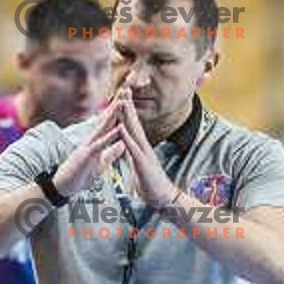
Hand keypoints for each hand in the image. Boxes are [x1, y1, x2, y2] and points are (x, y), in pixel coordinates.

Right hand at [53, 94, 125, 197]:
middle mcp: (92, 141)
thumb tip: (122, 145)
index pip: (110, 125)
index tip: (129, 100)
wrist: (63, 188)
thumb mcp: (100, 166)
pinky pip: (99, 144)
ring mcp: (88, 147)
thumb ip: (110, 155)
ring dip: (113, 115)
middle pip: (106, 121)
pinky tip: (118, 129)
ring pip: (103, 128)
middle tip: (126, 91)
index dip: (119, 113)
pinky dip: (110, 136)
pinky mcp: (85, 155)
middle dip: (116, 106)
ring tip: (124, 103)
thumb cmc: (80, 177)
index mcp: (97, 143)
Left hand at [117, 88, 177, 207]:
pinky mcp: (142, 163)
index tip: (121, 94)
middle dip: (128, 104)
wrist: (162, 197)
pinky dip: (126, 136)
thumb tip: (124, 143)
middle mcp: (143, 146)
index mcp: (140, 146)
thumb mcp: (136, 163)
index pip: (132, 124)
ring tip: (122, 99)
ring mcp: (143, 153)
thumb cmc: (149, 182)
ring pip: (134, 130)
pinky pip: (133, 147)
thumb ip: (130, 152)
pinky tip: (121, 126)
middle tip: (124, 86)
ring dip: (128, 115)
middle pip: (134, 121)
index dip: (126, 109)